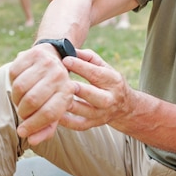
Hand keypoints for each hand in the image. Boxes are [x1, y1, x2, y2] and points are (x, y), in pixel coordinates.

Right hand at [9, 44, 77, 144]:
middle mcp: (60, 76)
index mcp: (68, 92)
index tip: (23, 132)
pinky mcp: (33, 53)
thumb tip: (32, 141)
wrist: (54, 59)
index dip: (33, 125)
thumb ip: (46, 128)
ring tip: (21, 100)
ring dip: (16, 98)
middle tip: (22, 113)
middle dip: (23, 112)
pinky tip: (19, 84)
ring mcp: (47, 63)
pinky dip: (12, 82)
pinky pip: (14, 73)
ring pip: (20, 87)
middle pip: (32, 101)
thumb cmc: (53, 91)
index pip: (49, 113)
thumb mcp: (55, 109)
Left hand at [10, 46, 132, 143]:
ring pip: (84, 111)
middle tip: (61, 81)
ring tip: (52, 97)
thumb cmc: (107, 81)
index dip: (80, 66)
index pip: (96, 73)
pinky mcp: (93, 124)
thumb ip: (88, 58)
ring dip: (68, 104)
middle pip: (93, 95)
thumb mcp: (104, 67)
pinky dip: (65, 120)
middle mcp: (109, 99)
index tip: (65, 59)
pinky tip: (53, 112)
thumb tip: (71, 50)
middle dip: (78, 88)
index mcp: (112, 81)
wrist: (124, 106)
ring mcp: (101, 114)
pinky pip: (78, 124)